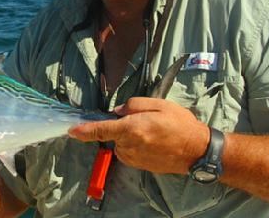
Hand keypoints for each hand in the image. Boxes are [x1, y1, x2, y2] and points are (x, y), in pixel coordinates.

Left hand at [68, 97, 210, 173]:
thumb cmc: (179, 124)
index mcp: (132, 129)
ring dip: (130, 136)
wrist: (196, 150)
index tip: (72, 130)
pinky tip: (154, 141)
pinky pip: (129, 151)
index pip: (101, 130)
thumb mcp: (158, 104)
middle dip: (123, 125)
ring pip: (121, 142)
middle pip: (114, 133)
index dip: (84, 130)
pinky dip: (135, 145)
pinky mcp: (139, 165)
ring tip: (154, 132)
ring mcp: (134, 158)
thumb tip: (117, 111)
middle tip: (147, 120)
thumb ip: (133, 105)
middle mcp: (129, 146)